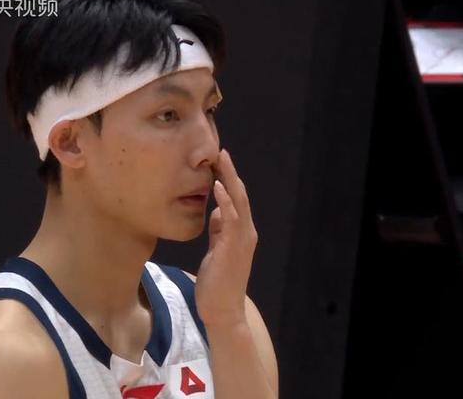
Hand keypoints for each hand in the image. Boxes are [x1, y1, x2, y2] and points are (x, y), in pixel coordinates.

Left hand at [195, 148, 258, 327]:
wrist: (222, 310)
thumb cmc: (217, 282)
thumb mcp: (217, 250)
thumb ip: (219, 232)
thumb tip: (217, 213)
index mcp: (240, 232)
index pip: (236, 200)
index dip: (229, 179)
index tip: (218, 161)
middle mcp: (246, 232)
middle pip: (240, 195)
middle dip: (230, 172)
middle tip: (221, 151)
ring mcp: (242, 239)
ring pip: (239, 202)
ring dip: (230, 180)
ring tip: (221, 160)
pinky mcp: (233, 247)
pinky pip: (231, 219)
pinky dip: (225, 201)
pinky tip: (218, 187)